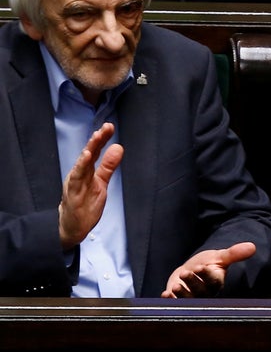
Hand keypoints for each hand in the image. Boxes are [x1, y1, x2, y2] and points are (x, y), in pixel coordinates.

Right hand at [58, 123, 123, 249]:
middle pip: (88, 154)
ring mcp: (75, 184)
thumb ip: (108, 165)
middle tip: (105, 128)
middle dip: (96, 141)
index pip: (95, 151)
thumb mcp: (101, 182)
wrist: (72, 225)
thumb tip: (118, 147)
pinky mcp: (73, 195)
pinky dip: (80, 169)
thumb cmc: (85, 202)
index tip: (109, 126)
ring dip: (88, 153)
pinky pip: (76, 181)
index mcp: (86, 170)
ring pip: (81, 166)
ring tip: (95, 140)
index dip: (101, 139)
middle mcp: (79, 174)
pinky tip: (85, 158)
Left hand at [161, 242, 256, 297]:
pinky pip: (175, 303)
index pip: (212, 280)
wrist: (193, 270)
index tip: (200, 267)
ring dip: (181, 294)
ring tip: (174, 287)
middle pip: (200, 291)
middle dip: (192, 283)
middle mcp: (205, 293)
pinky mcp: (179, 300)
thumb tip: (252, 246)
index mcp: (216, 282)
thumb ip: (234, 253)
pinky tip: (165, 295)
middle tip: (185, 273)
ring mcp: (192, 298)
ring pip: (188, 299)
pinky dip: (170, 300)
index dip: (206, 275)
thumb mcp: (220, 256)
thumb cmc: (208, 262)